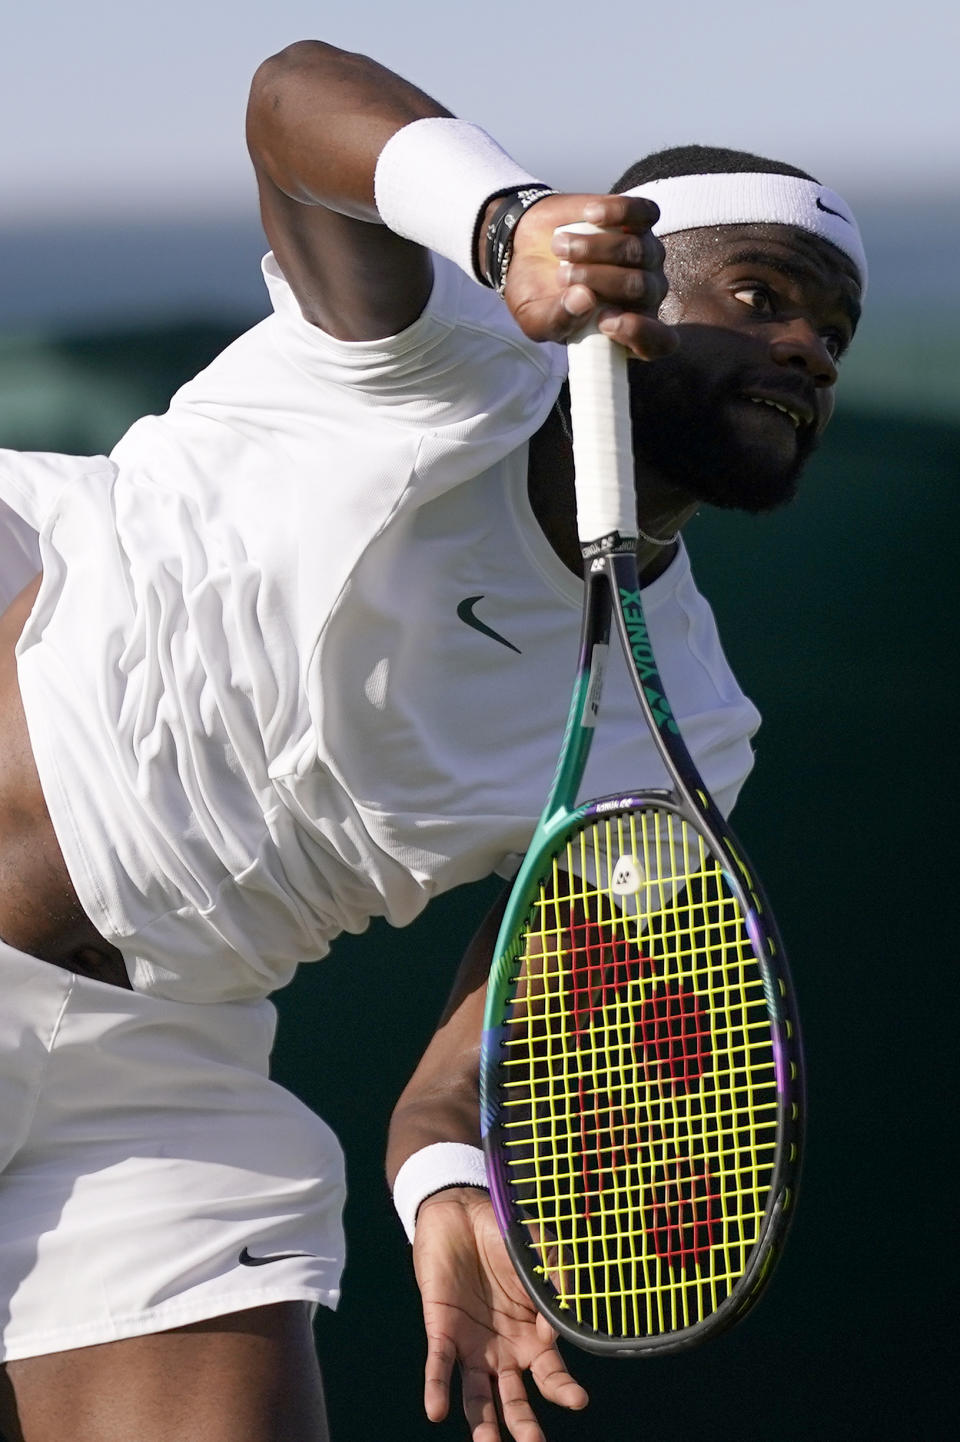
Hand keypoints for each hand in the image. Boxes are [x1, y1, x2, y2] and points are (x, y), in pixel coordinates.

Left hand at [412, 1187, 588, 1441]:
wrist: (462, 1212)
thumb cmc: (507, 1237)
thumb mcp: (542, 1255)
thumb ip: (556, 1288)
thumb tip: (553, 1333)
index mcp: (532, 1338)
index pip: (551, 1375)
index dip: (563, 1389)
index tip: (577, 1399)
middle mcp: (503, 1351)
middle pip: (515, 1400)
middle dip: (525, 1426)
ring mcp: (472, 1345)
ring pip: (478, 1396)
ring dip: (482, 1424)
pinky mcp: (442, 1330)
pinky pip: (439, 1365)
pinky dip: (437, 1388)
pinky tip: (437, 1411)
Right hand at [502, 192, 676, 359]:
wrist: (525, 246)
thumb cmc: (536, 293)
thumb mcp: (536, 319)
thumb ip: (559, 320)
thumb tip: (584, 299)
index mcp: (627, 330)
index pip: (659, 342)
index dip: (639, 333)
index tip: (605, 322)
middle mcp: (645, 294)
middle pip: (641, 288)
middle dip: (599, 280)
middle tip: (562, 277)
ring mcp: (647, 255)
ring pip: (637, 250)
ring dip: (594, 248)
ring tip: (560, 247)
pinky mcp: (640, 220)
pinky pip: (645, 214)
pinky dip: (618, 213)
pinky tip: (590, 215)